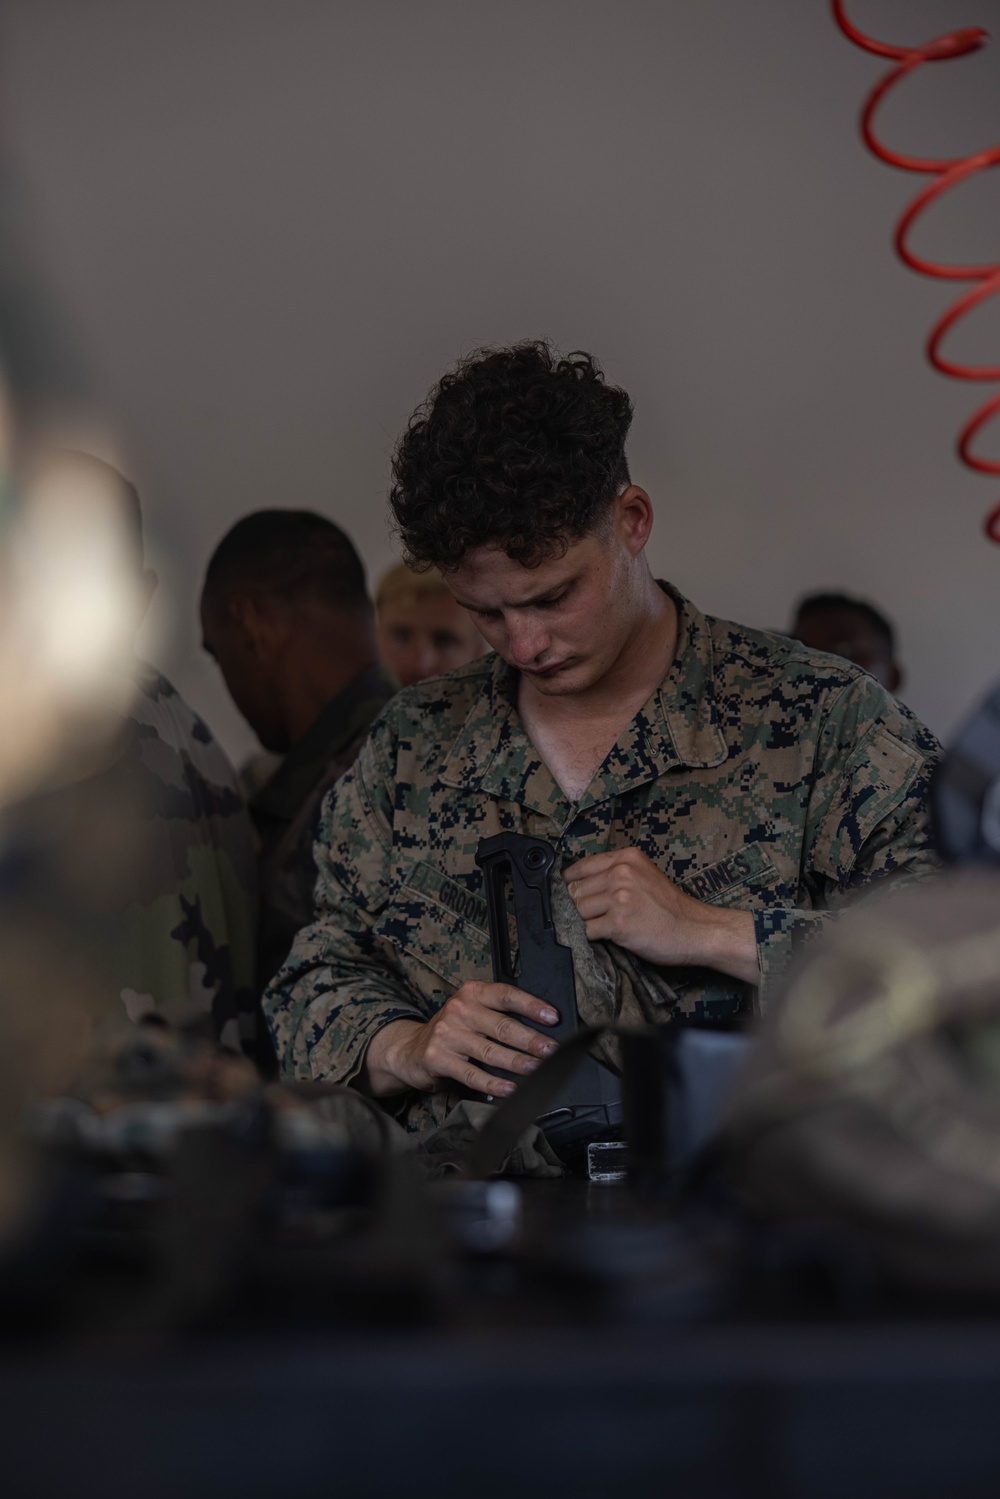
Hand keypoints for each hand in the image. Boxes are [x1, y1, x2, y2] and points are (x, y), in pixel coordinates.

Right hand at [362, 981, 560, 1098]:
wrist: (410, 1048)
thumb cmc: (453, 1029)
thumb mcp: (473, 1012)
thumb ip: (499, 1014)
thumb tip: (541, 1030)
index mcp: (472, 992)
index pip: (506, 995)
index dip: (531, 1006)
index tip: (552, 1017)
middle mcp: (459, 1010)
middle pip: (502, 1026)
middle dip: (531, 1040)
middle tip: (551, 1051)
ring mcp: (447, 1034)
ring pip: (490, 1052)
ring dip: (517, 1062)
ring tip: (536, 1070)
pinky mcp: (438, 1058)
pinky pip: (472, 1074)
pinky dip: (493, 1083)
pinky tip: (510, 1088)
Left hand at [563, 847, 759, 985]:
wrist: (697, 930)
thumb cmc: (672, 907)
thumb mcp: (645, 875)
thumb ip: (615, 873)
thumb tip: (578, 885)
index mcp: (626, 858)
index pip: (580, 867)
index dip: (572, 884)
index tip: (571, 894)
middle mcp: (621, 873)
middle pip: (575, 891)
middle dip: (581, 906)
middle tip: (598, 916)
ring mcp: (619, 897)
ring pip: (578, 911)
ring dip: (587, 923)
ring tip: (607, 926)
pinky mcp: (618, 923)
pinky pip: (588, 931)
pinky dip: (595, 937)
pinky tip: (611, 936)